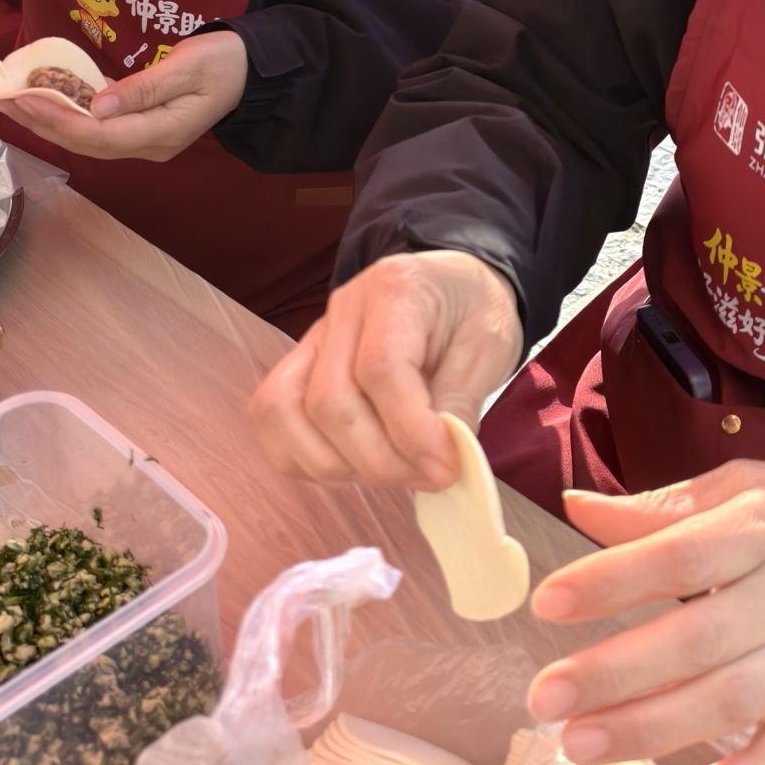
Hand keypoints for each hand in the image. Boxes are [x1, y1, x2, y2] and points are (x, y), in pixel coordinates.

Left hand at [0, 27, 249, 160]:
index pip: (97, 134)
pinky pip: (99, 126)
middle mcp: (148, 145)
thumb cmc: (225, 62)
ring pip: (88, 137)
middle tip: (1, 99)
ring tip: (12, 101)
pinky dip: (70, 113)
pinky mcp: (142, 126)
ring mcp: (145, 139)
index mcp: (160, 133)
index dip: (56, 118)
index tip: (23, 97)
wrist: (254, 70)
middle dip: (41, 122)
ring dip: (49, 120)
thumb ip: (143, 89)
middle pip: (85, 142)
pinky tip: (46, 98)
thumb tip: (97, 105)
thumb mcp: (188, 68)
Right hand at [247, 249, 524, 490]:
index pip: (379, 368)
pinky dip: (307, 459)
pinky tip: (355, 463)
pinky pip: (273, 422)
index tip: (445, 467)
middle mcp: (342, 311)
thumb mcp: (490, 347)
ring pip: (283, 413)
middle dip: (379, 459)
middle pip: (328, 400)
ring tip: (392, 470)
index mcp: (396, 290)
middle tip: (427, 475)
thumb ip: (460, 405)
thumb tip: (436, 466)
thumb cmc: (473, 312)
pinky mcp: (297, 368)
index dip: (410, 430)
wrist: (453, 288)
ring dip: (337, 463)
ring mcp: (311, 339)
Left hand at [526, 462, 764, 764]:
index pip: (680, 558)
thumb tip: (577, 508)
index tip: (548, 603)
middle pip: (698, 641)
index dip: (613, 581)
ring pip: (731, 704)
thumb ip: (660, 508)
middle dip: (616, 672)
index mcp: (762, 530)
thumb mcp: (741, 487)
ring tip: (580, 745)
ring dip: (653, 730)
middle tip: (546, 697)